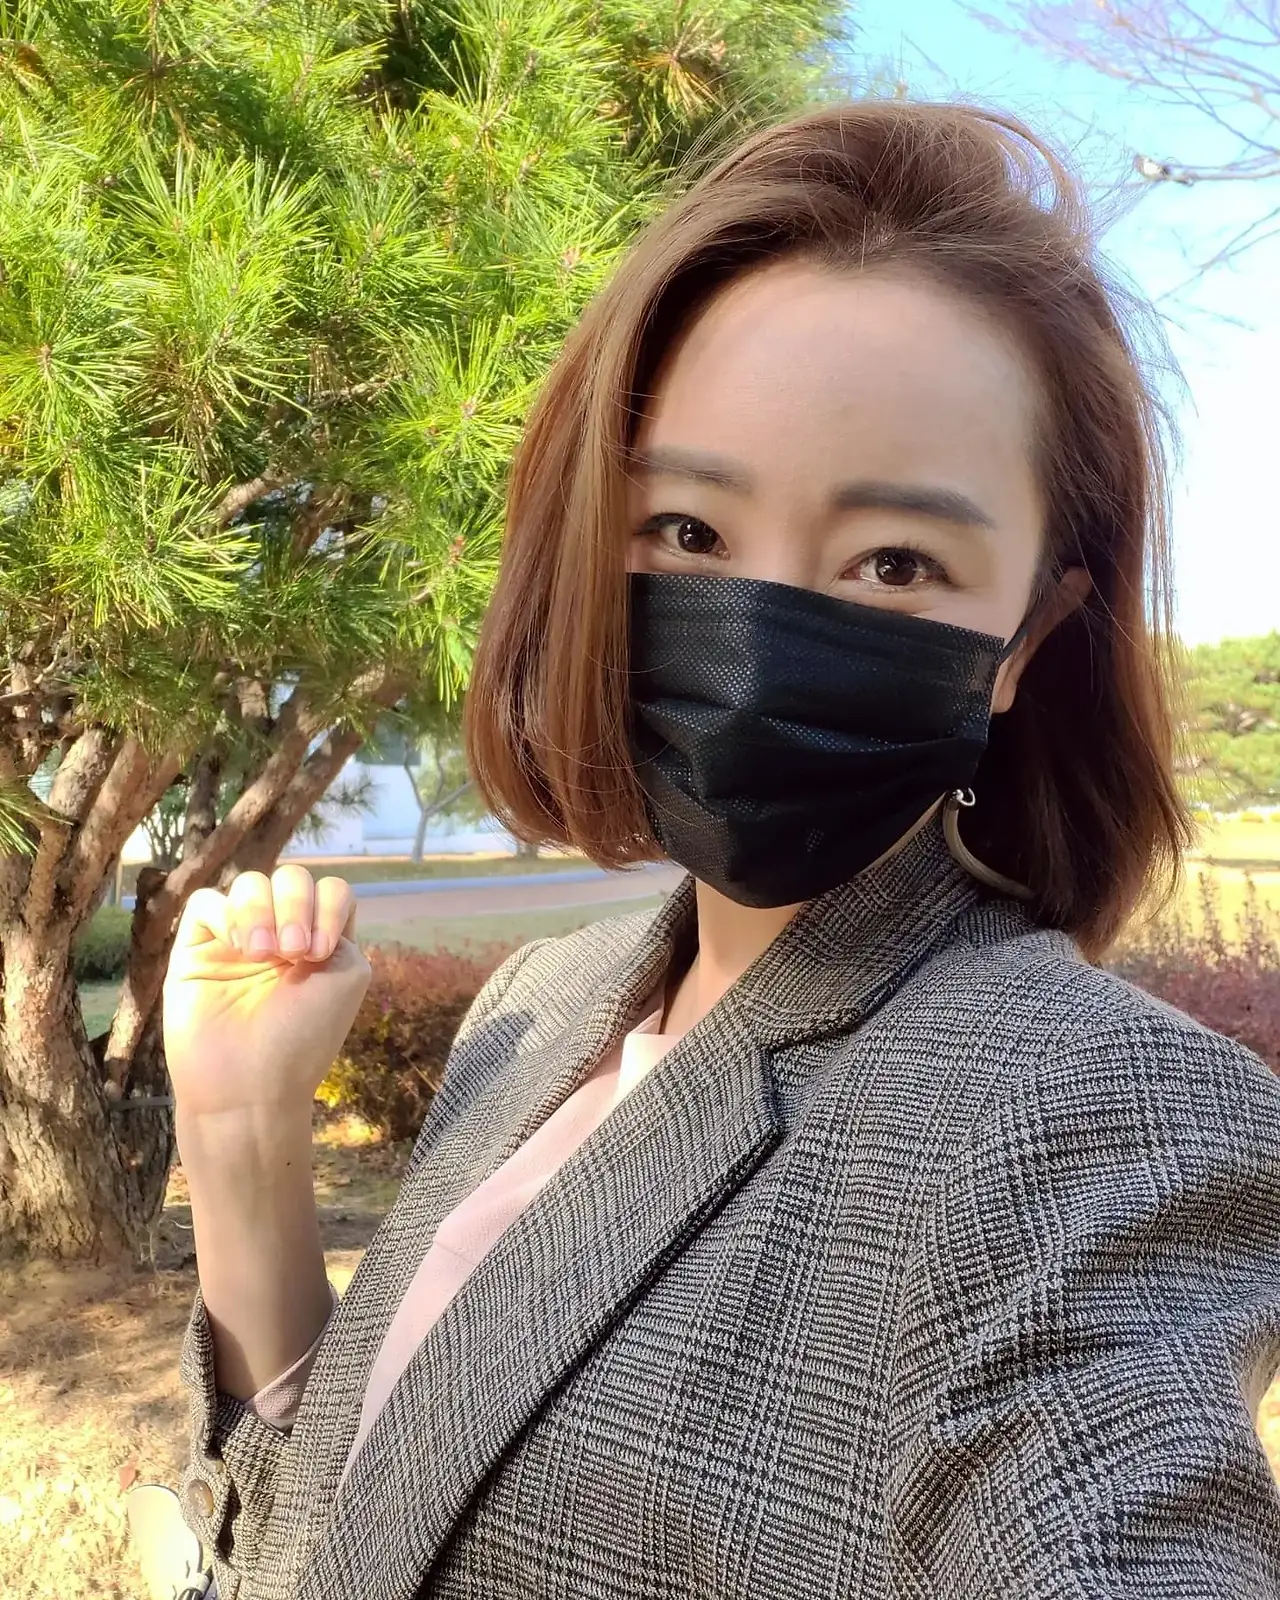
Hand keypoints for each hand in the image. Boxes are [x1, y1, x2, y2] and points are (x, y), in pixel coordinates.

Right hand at [162, 865, 372, 1120]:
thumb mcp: (346, 974)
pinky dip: (228, 916)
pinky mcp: (196, 950)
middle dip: (296, 904)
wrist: (252, 1086)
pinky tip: (239, 951)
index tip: (322, 952)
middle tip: (295, 952)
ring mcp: (237, 941)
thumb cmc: (304, 1038)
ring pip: (250, 883)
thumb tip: (300, 906)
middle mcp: (280, 936)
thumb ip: (336, 925)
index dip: (329, 906)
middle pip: (291, 878)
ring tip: (264, 955)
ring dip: (263, 910)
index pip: (329, 890)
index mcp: (320, 941)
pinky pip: (206, 902)